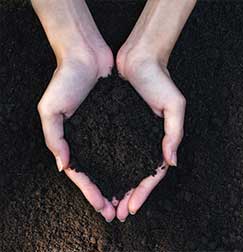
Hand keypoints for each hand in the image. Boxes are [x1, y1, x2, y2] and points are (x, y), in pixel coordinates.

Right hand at [37, 50, 116, 221]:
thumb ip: (54, 138)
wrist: (86, 54)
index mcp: (72, 140)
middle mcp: (89, 138)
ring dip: (120, 183)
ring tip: (129, 200)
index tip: (102, 208)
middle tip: (118, 212)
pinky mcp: (119, 120)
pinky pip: (126, 144)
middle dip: (108, 194)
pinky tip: (138, 172)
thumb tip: (64, 167)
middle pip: (100, 174)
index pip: (82, 175)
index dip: (91, 192)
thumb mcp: (50, 110)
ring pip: (114, 163)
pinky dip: (130, 160)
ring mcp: (104, 130)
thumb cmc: (65, 80)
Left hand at [115, 51, 185, 220]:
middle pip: (139, 175)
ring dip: (118, 187)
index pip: (154, 173)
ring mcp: (132, 134)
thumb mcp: (175, 105)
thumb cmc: (160, 79)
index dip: (144, 192)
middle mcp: (147, 140)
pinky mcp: (118, 125)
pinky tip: (101, 178)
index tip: (132, 207)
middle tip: (118, 213)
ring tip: (109, 204)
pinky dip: (108, 167)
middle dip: (130, 196)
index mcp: (161, 139)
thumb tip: (172, 162)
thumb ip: (174, 133)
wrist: (139, 57)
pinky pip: (113, 151)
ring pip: (125, 167)